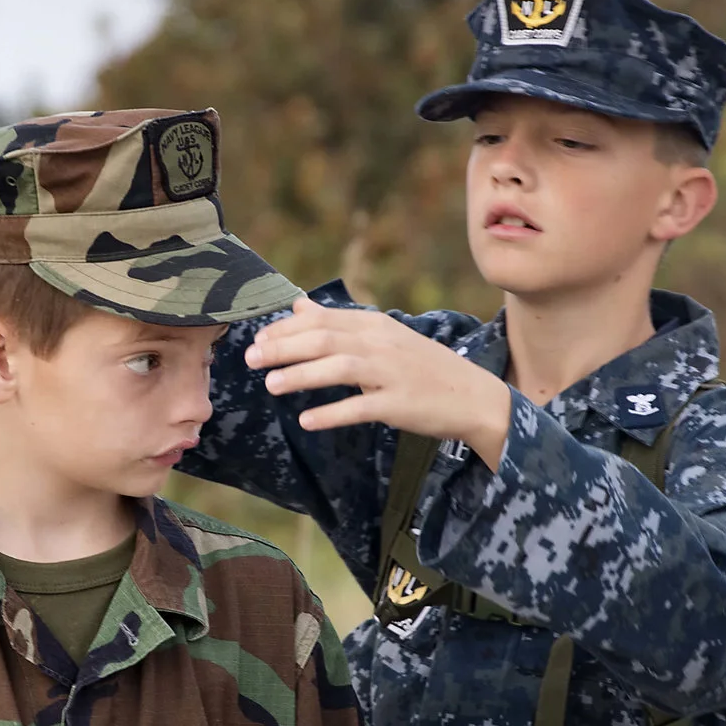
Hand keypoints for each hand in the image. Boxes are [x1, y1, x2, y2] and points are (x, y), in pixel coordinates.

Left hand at [246, 298, 513, 469]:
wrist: (474, 397)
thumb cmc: (422, 368)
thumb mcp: (383, 337)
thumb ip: (339, 322)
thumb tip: (299, 304)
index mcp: (375, 325)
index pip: (322, 320)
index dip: (285, 329)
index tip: (257, 340)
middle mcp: (382, 344)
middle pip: (324, 339)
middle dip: (284, 348)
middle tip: (251, 360)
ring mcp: (392, 374)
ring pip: (339, 368)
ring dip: (301, 376)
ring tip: (271, 386)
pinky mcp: (399, 404)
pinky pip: (360, 408)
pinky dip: (332, 413)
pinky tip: (306, 421)